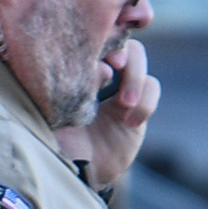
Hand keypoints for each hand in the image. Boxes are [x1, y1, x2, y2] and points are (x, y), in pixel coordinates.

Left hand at [56, 39, 157, 185]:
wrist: (75, 173)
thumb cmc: (55, 141)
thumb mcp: (56, 113)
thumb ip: (75, 88)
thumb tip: (102, 69)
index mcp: (73, 64)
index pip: (91, 35)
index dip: (100, 36)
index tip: (99, 56)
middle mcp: (96, 69)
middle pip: (119, 38)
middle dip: (123, 50)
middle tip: (117, 65)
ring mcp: (118, 86)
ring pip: (138, 58)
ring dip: (135, 76)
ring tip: (125, 103)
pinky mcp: (137, 106)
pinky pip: (152, 88)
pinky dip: (146, 101)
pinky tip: (131, 121)